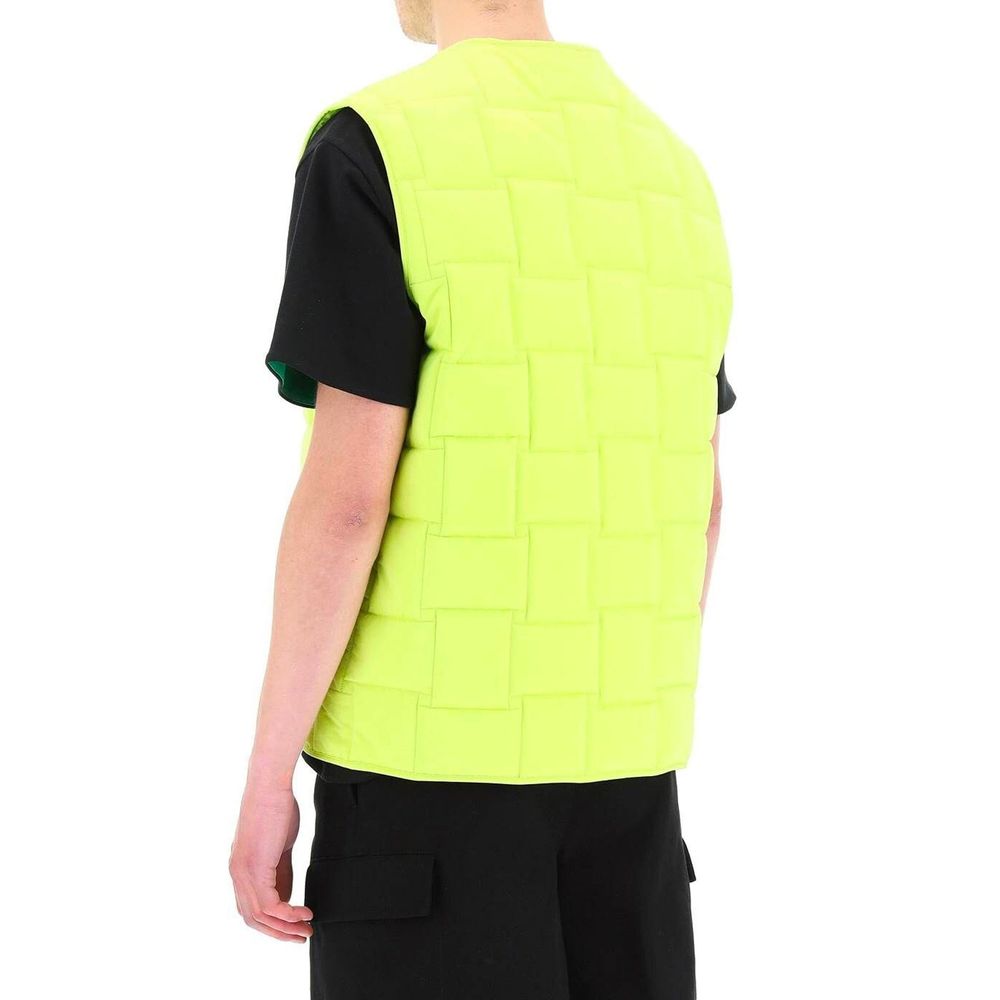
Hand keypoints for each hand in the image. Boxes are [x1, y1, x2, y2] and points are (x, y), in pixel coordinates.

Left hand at [230, 781, 312, 941]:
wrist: (270, 786)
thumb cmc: (277, 809)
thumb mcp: (279, 846)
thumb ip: (279, 871)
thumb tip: (286, 895)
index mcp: (240, 869)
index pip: (250, 909)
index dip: (271, 924)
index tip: (293, 927)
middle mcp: (236, 875)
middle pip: (252, 919)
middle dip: (278, 932)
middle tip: (301, 937)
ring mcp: (243, 873)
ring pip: (260, 916)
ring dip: (285, 928)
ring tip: (306, 930)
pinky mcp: (255, 868)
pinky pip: (270, 904)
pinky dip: (288, 914)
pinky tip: (305, 913)